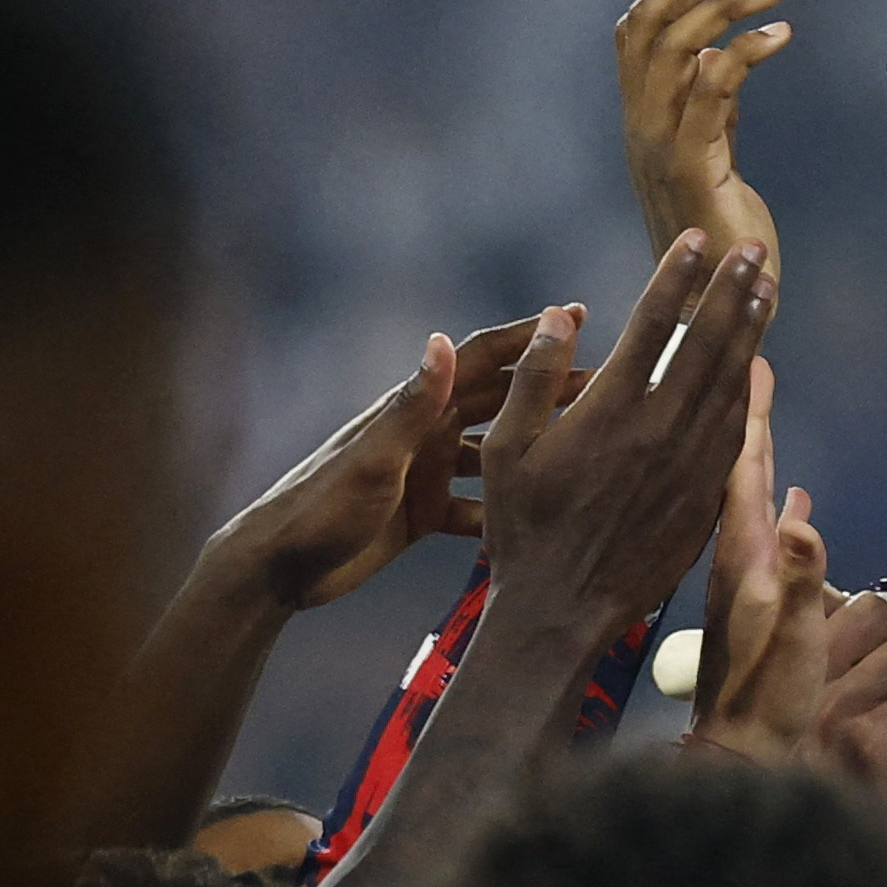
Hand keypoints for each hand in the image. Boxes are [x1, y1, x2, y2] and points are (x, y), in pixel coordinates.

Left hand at [206, 314, 557, 613]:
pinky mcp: (421, 511)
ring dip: (535, 445)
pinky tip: (544, 515)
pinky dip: (507, 506)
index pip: (480, 359)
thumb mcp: (374, 459)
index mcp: (414, 410)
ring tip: (587, 445)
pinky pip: (476, 503)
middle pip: (498, 401)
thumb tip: (444, 341)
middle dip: (549, 389)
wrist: (277, 569)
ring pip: (495, 451)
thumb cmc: (319, 509)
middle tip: (608, 382)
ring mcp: (423, 471)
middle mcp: (423, 432)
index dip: (527, 337)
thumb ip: (413, 405)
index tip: (576, 317)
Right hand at [475, 232, 772, 648]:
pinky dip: (748, 391)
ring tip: (765, 291)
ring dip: (750, 333)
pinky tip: (754, 366)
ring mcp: (690, 464)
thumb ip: (535, 377)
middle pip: (709, 344)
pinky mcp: (705, 495)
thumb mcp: (508, 449)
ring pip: (732, 383)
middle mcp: (660, 430)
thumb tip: (563, 313)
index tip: (697, 239)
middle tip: (755, 250)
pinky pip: (736, 431)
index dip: (678, 276)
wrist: (563, 609)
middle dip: (733, 290)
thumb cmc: (523, 528)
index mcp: (610, 411)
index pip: (655, 325)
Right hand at [617, 0, 791, 297]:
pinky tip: (780, 37)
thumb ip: (708, 108)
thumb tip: (717, 56)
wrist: (720, 309)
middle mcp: (638, 127)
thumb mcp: (712, 154)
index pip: (636, 28)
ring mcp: (657, 148)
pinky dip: (742, 52)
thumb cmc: (725, 235)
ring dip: (725, 7)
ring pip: (672, 47)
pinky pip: (708, 89)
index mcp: (639, 119)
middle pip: (647, 25)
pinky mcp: (690, 168)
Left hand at [690, 368, 845, 765]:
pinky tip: (792, 497)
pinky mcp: (749, 594)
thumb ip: (800, 577)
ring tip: (762, 414)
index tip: (751, 359)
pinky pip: (762, 527)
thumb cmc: (766, 696)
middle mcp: (733, 552)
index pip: (742, 465)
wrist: (737, 750)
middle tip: (748, 361)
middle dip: (745, 414)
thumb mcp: (791, 635)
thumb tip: (802, 513)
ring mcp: (740, 572)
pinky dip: (775, 500)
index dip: (749, 413)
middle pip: (735, 466)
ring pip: (744, 493)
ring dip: (755, 451)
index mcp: (741, 551)